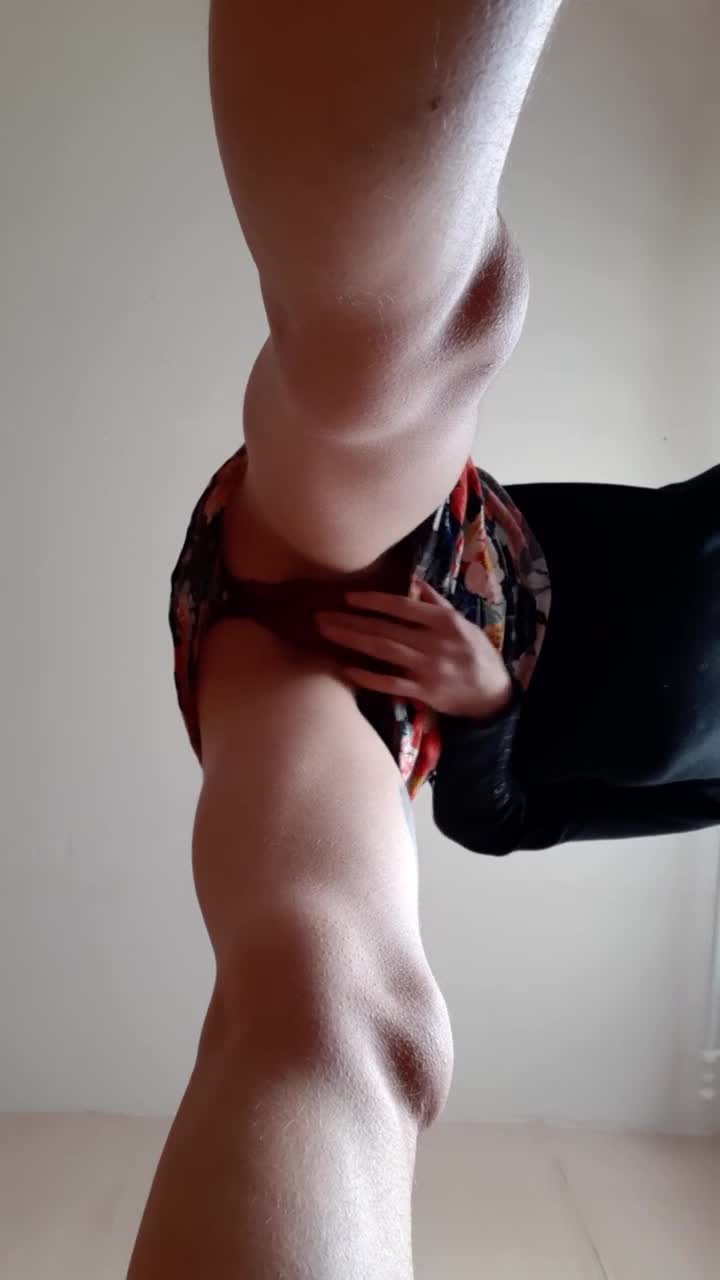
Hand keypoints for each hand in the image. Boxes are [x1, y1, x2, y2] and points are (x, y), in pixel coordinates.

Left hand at [314, 580, 513, 720]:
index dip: (374, 601)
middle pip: (385, 628)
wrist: (493, 694)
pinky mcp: (423, 692)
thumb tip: (413, 581)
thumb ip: (436, 603)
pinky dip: (368, 677)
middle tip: (321, 616)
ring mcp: (427, 668)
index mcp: (444, 621)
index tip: (349, 597)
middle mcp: (434, 642)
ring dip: (352, 641)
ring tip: (327, 633)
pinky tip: (347, 669)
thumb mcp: (463, 623)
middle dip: (351, 621)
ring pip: (383, 651)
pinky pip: (390, 683)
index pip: (402, 606)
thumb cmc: (476, 654)